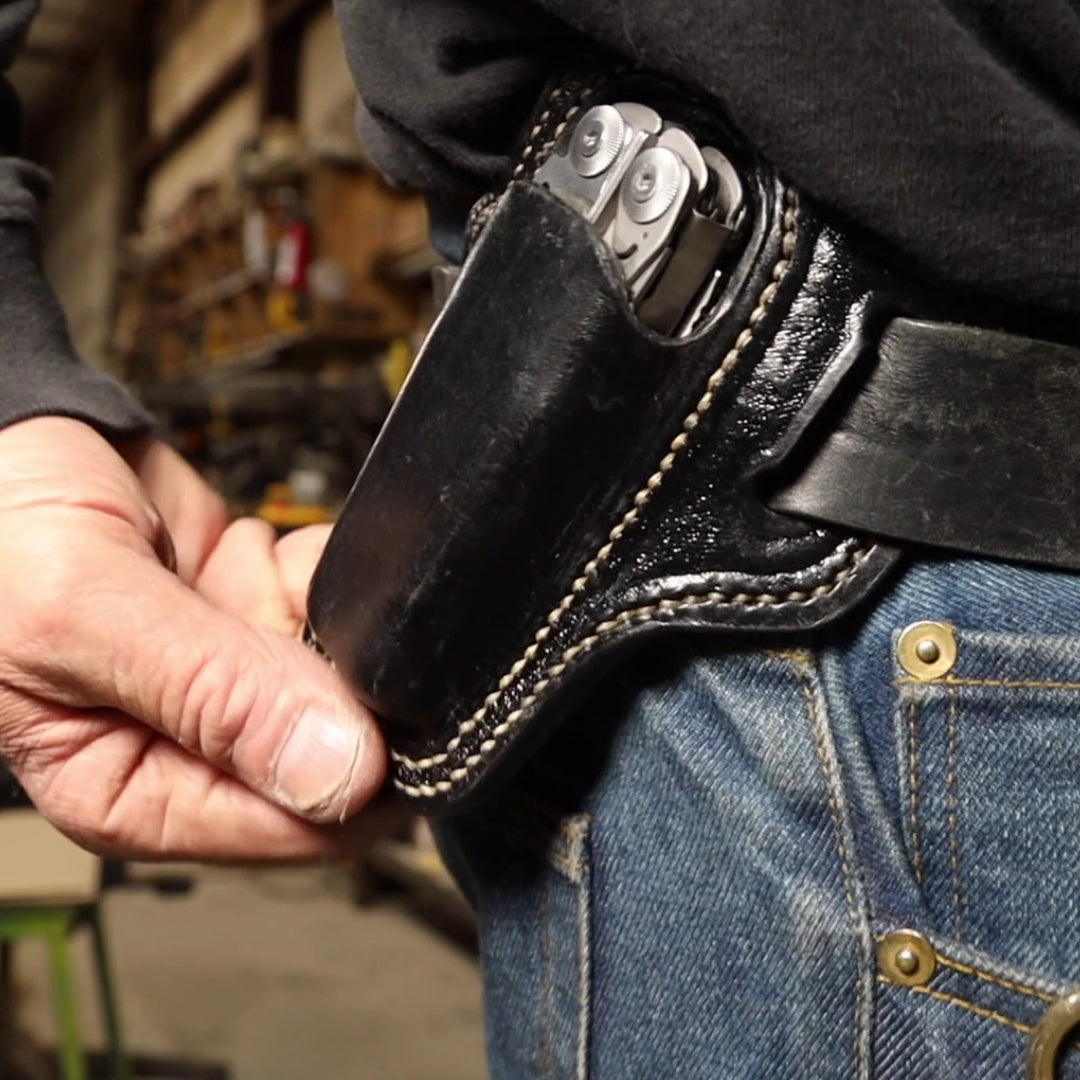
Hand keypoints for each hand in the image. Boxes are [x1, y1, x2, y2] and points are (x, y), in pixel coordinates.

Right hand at [0, 417, 384, 859]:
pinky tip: (250, 553)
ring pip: (344, 670)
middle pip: (335, 746)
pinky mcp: (255, 618)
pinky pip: (330, 607)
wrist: (7, 445)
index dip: (347, 769)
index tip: (350, 693)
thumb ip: (211, 695)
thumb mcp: (80, 615)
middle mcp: (194, 747)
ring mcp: (234, 680)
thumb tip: (336, 777)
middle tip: (260, 611)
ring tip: (237, 573)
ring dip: (310, 606)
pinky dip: (310, 568)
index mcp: (131, 790)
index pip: (286, 827)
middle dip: (318, 668)